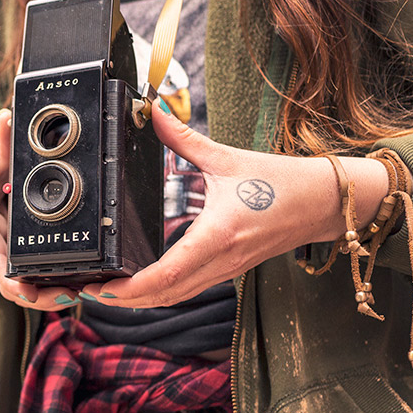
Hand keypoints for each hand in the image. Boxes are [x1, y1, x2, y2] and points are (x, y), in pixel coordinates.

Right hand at [0, 109, 80, 309]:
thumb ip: (1, 143)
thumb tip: (7, 116)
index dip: (10, 279)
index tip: (26, 290)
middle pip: (14, 286)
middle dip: (40, 296)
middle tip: (70, 294)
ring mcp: (8, 259)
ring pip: (26, 290)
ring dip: (51, 296)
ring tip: (81, 294)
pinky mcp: (22, 262)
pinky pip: (36, 281)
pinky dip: (54, 287)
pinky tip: (80, 287)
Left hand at [82, 100, 388, 307]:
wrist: (325, 204)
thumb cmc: (283, 182)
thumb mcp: (228, 157)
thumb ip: (184, 138)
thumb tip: (153, 112)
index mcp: (218, 234)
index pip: (168, 273)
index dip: (132, 287)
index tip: (102, 287)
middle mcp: (221, 260)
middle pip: (165, 295)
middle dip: (124, 299)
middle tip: (87, 291)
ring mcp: (226, 270)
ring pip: (176, 297)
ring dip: (140, 300)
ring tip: (104, 292)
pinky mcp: (229, 270)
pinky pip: (188, 289)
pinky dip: (160, 293)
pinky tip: (138, 286)